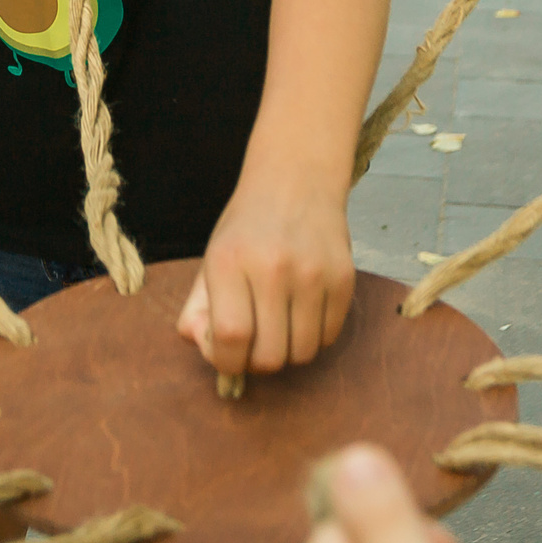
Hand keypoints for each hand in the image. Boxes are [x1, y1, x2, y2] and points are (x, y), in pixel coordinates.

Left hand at [176, 157, 354, 376]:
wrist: (296, 180)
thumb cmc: (248, 228)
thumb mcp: (211, 259)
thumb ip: (198, 310)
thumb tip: (211, 352)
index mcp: (228, 262)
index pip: (230, 338)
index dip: (226, 362)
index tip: (227, 355)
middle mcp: (272, 268)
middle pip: (270, 356)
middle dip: (257, 361)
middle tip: (254, 341)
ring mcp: (313, 274)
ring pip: (303, 354)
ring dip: (288, 350)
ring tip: (279, 323)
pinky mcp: (343, 279)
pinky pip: (329, 337)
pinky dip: (313, 336)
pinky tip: (302, 310)